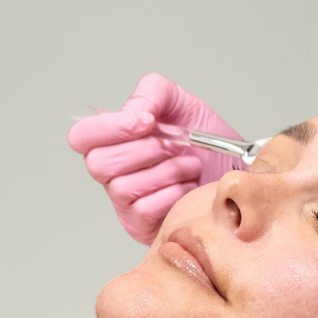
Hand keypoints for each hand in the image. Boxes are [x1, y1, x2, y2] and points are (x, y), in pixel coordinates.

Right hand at [68, 73, 243, 243]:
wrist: (236, 173)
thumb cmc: (206, 142)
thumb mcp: (182, 103)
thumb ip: (152, 93)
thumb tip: (133, 113)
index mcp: (113, 139)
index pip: (81, 136)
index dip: (110, 128)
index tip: (146, 122)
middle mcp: (111, 171)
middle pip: (98, 163)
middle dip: (146, 150)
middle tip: (176, 145)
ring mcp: (123, 201)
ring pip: (124, 187)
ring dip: (166, 171)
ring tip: (190, 165)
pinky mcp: (140, 224)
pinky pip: (144, 208)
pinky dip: (173, 193)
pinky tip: (188, 187)